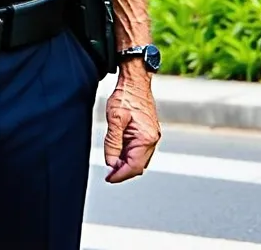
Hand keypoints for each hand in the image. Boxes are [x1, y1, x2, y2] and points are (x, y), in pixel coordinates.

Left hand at [103, 68, 160, 182]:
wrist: (135, 81)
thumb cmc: (126, 97)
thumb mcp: (114, 119)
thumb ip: (113, 143)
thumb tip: (111, 163)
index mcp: (146, 138)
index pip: (134, 166)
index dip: (120, 175)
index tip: (108, 178)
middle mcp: (152, 139)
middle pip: (138, 166)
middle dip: (123, 171)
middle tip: (107, 173)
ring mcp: (152, 136)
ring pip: (139, 160)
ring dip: (125, 164)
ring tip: (111, 161)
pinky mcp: (148, 133)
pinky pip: (139, 151)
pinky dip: (129, 155)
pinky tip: (118, 152)